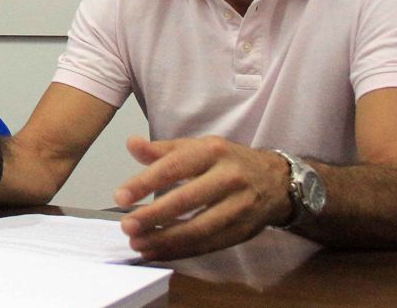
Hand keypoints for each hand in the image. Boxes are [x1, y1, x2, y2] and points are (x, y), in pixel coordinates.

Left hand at [113, 135, 290, 260]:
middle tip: (127, 226)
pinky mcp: (242, 231)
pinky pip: (207, 245)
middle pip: (186, 200)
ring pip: (198, 228)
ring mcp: (238, 206)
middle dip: (153, 216)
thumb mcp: (197, 147)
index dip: (145, 182)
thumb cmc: (227, 161)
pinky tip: (157, 253)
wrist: (277, 180)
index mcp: (211, 152)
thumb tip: (131, 144)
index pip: (173, 167)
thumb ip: (162, 150)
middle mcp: (228, 177)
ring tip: (138, 244)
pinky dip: (180, 251)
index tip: (120, 197)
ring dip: (164, 240)